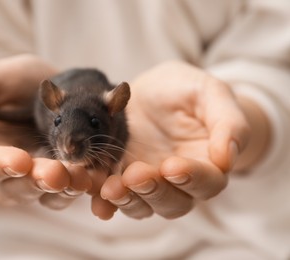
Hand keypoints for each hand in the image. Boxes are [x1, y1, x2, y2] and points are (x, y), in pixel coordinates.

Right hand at [0, 54, 92, 208]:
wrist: (57, 83)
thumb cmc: (16, 81)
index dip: (1, 165)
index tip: (21, 161)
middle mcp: (9, 171)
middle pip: (17, 188)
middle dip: (36, 182)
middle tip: (56, 174)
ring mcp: (38, 177)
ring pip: (46, 195)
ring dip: (62, 189)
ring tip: (80, 178)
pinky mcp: (65, 179)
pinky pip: (71, 192)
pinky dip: (82, 188)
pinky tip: (94, 178)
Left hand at [95, 61, 254, 219]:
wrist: (153, 90)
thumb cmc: (186, 90)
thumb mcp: (210, 93)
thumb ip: (228, 122)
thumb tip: (228, 158)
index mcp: (207, 163)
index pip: (207, 182)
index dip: (192, 178)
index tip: (173, 167)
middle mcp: (178, 181)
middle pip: (173, 202)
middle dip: (154, 192)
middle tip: (136, 175)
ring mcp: (148, 182)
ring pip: (142, 205)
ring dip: (127, 200)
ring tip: (110, 188)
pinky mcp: (121, 177)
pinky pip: (114, 197)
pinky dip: (105, 202)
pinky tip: (95, 199)